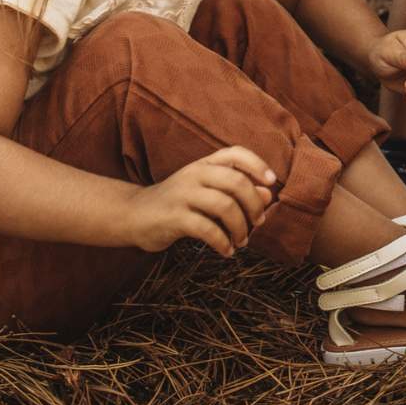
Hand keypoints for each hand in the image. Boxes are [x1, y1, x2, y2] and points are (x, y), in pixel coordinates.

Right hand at [121, 146, 276, 256]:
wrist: (133, 214)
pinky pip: (207, 229)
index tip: (272, 183)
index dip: (258, 165)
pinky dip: (222, 243)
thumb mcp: (206, 191)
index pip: (236, 153)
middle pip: (237, 182)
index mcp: (204, 163)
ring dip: (240, 228)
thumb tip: (267, 195)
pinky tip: (226, 251)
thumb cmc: (178, 202)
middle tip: (258, 223)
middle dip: (254, 205)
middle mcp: (194, 173)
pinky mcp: (173, 217)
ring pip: (225, 206)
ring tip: (241, 242)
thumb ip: (235, 190)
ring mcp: (183, 194)